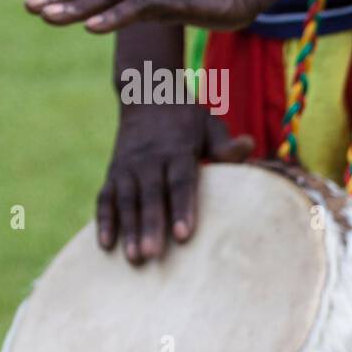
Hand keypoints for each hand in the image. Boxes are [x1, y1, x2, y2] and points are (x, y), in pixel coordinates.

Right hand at [100, 103, 252, 262]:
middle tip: (152, 255)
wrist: (146, 93)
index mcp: (177, 150)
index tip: (184, 235)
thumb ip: (224, 144)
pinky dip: (103, 220)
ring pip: (126, 200)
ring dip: (128, 230)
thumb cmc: (187, 117)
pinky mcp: (113, 172)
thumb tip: (248, 145)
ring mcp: (128, 167)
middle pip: (151, 196)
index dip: (182, 208)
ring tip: (133, 258)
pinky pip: (105, 198)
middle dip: (151, 226)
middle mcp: (149, 160)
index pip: (181, 182)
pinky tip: (105, 246)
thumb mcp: (209, 124)